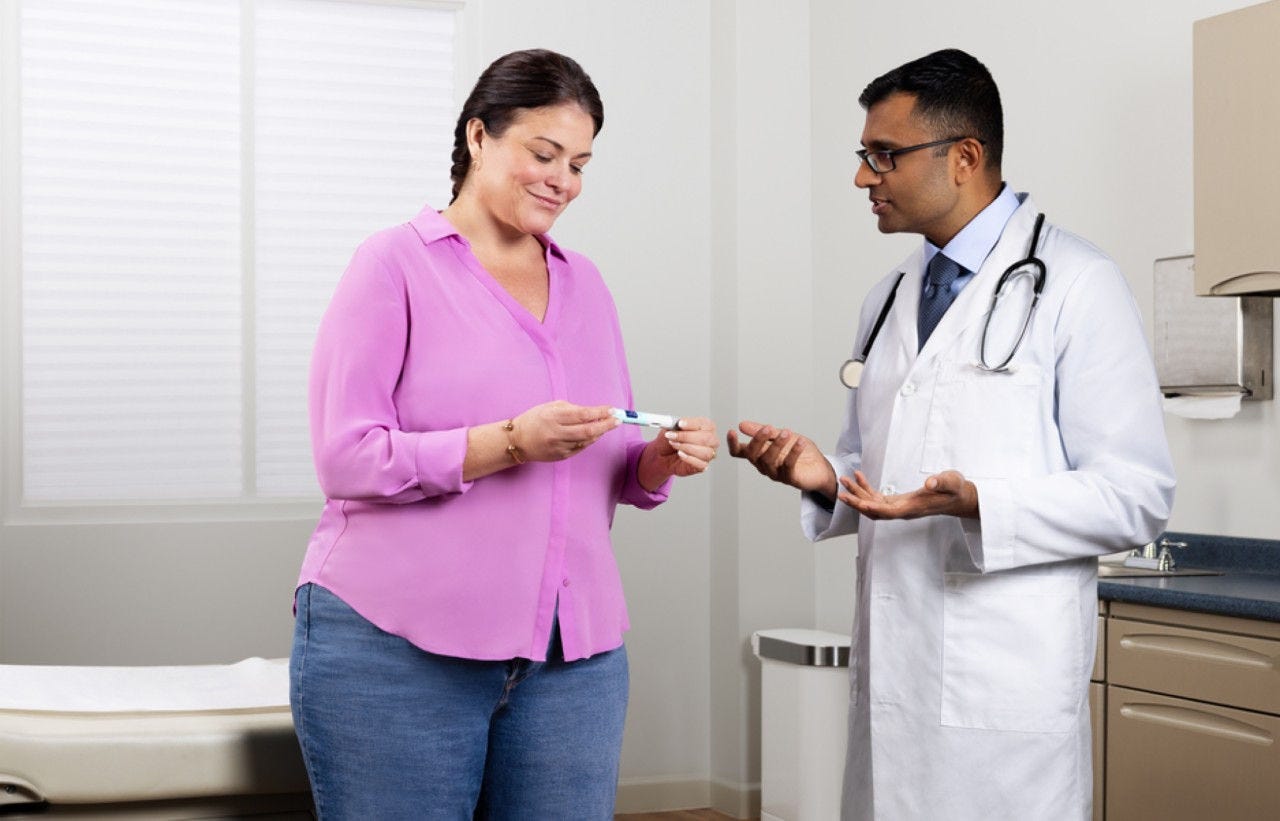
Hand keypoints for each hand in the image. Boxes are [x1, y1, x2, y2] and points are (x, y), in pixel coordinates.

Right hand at [511, 401, 618, 461]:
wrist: (517, 441)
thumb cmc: (534, 419)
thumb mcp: (549, 407)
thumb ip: (571, 409)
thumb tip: (592, 412)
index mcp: (553, 417)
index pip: (582, 414)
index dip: (599, 412)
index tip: (611, 409)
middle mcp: (556, 433)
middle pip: (588, 430)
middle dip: (606, 425)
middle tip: (618, 420)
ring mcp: (559, 447)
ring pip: (586, 440)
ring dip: (599, 432)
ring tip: (608, 424)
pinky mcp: (561, 456)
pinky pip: (580, 448)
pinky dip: (589, 440)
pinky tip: (594, 434)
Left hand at [651, 416, 718, 476]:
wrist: (664, 455)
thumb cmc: (672, 440)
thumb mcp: (671, 428)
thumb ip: (674, 424)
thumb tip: (675, 423)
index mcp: (707, 426)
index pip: (704, 424)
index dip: (691, 424)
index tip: (680, 424)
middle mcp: (711, 440)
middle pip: (707, 438)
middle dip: (687, 437)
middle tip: (673, 436)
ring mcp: (709, 454)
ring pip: (705, 452)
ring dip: (686, 448)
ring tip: (675, 445)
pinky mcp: (703, 466)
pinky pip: (701, 464)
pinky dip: (689, 459)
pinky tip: (680, 454)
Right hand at [726, 420, 836, 495]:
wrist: (819, 466)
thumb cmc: (797, 450)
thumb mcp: (780, 435)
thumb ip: (762, 431)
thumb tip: (742, 425)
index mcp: (758, 454)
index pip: (740, 452)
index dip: (733, 444)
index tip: (732, 431)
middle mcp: (764, 465)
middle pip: (753, 455)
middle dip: (759, 440)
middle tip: (768, 428)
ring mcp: (776, 473)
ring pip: (769, 460)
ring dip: (777, 445)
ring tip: (787, 433)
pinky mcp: (790, 478)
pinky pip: (789, 466)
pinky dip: (794, 453)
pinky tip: (799, 442)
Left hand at [837, 469, 978, 519]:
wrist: (958, 497)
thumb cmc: (955, 489)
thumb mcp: (951, 482)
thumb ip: (941, 482)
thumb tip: (929, 482)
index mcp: (912, 508)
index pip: (888, 512)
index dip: (873, 509)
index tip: (859, 503)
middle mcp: (902, 510)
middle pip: (875, 511)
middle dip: (857, 503)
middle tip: (841, 493)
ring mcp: (899, 507)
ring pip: (873, 504)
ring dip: (858, 494)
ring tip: (844, 480)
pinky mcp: (898, 501)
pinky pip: (878, 497)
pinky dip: (867, 488)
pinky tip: (859, 476)